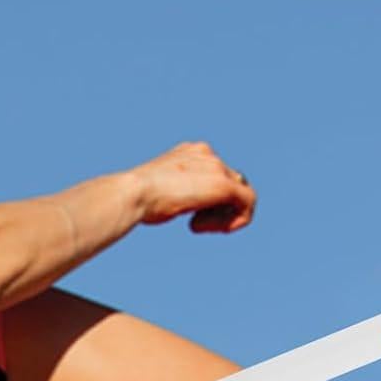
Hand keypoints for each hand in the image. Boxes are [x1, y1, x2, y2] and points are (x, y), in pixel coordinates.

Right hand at [129, 140, 256, 232]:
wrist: (132, 193)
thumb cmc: (134, 198)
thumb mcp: (155, 190)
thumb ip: (171, 191)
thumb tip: (169, 204)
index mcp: (190, 152)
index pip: (214, 174)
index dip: (207, 200)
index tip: (188, 216)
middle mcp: (207, 154)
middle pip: (230, 183)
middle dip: (217, 209)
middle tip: (195, 225)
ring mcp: (216, 168)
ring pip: (240, 194)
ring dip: (222, 217)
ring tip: (197, 226)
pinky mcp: (223, 185)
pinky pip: (248, 203)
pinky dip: (235, 221)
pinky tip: (205, 228)